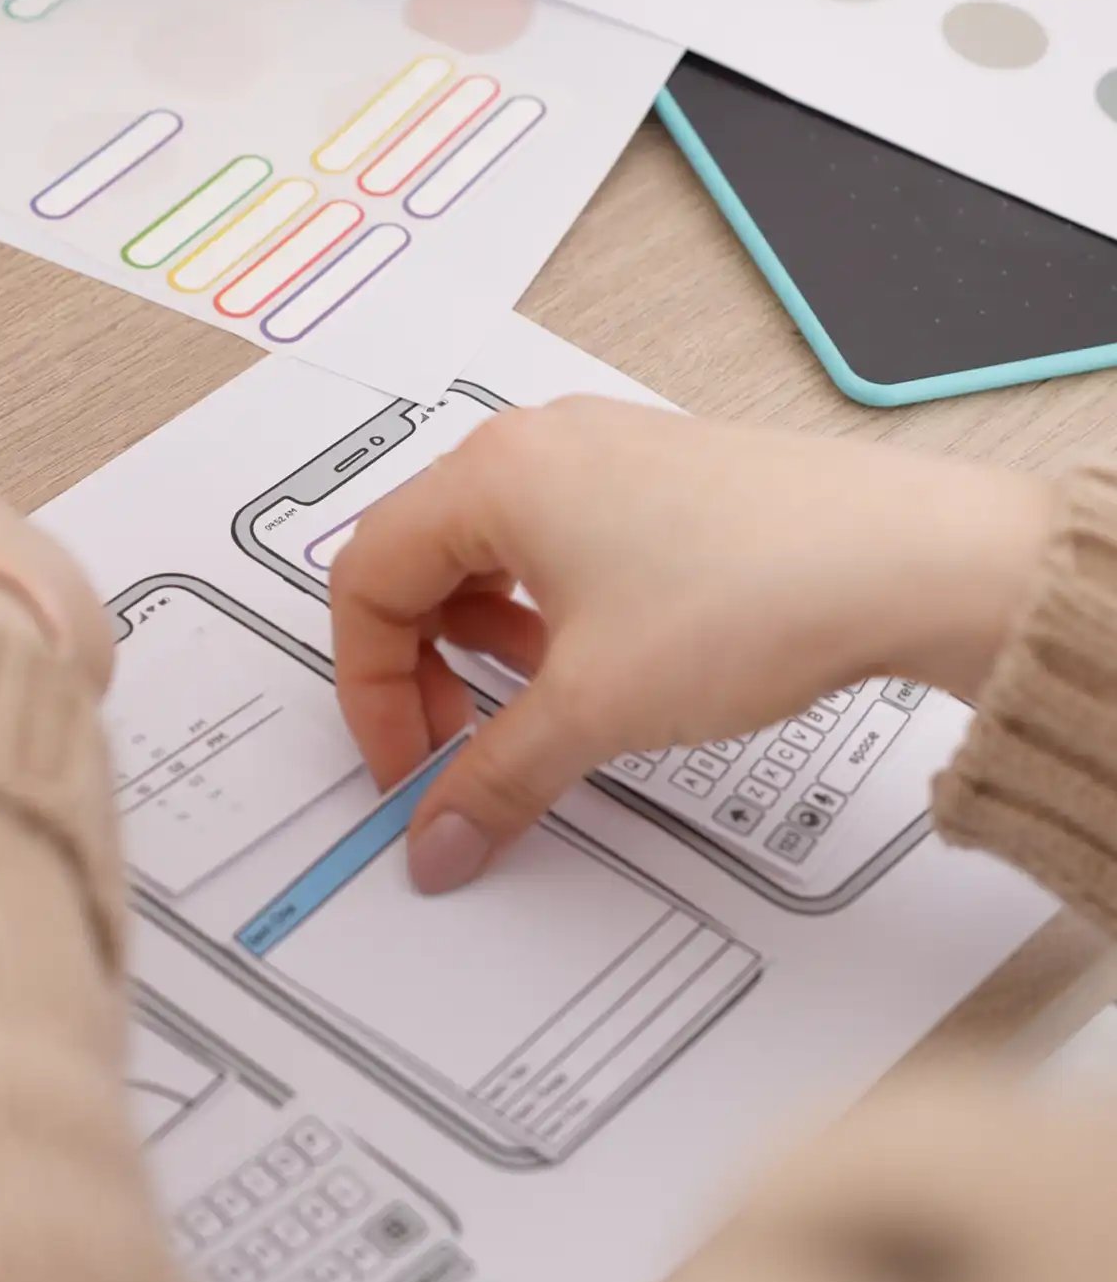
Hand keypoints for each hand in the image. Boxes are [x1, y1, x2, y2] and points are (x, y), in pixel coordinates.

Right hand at [330, 397, 1050, 894]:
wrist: (915, 562)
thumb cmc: (762, 591)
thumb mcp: (594, 705)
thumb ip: (494, 778)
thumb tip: (441, 835)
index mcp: (492, 475)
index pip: (366, 579)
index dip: (369, 688)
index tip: (406, 764)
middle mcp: (535, 446)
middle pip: (416, 560)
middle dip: (418, 666)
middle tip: (452, 745)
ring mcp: (598, 454)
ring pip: (482, 551)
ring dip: (476, 639)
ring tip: (520, 704)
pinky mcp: (651, 479)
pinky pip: (550, 543)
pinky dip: (536, 610)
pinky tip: (580, 661)